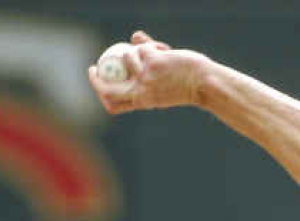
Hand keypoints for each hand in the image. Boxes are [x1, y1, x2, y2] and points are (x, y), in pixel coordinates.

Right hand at [88, 31, 210, 113]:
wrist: (204, 84)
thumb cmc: (186, 85)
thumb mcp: (163, 83)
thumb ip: (146, 66)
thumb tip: (133, 37)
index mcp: (142, 102)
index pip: (112, 105)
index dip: (100, 93)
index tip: (97, 79)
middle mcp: (141, 93)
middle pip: (106, 89)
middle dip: (94, 79)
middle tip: (94, 67)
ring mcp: (145, 78)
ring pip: (126, 57)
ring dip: (137, 50)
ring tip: (155, 52)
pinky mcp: (152, 63)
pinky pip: (142, 47)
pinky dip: (152, 45)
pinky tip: (166, 50)